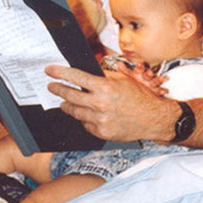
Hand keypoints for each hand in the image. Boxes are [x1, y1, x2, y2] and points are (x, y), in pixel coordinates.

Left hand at [46, 64, 176, 141]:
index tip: (50, 71)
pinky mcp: (102, 132)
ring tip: (64, 102)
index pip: (76, 77)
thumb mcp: (123, 81)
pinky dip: (84, 118)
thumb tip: (86, 73)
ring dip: (67, 105)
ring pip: (75, 112)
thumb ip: (104, 76)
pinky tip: (85, 114)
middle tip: (52, 87)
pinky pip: (86, 124)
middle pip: (70, 96)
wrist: (153, 119)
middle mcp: (100, 104)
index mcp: (105, 88)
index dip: (60, 73)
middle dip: (58, 90)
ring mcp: (100, 120)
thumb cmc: (141, 97)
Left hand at [116, 61, 167, 96]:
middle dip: (149, 74)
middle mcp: (146, 78)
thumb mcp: (129, 76)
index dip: (140, 67)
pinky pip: (160, 91)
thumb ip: (124, 71)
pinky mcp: (156, 91)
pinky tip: (165, 91)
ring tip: (164, 78)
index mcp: (139, 73)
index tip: (140, 64)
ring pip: (156, 81)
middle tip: (150, 73)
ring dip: (159, 80)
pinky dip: (163, 90)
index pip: (139, 69)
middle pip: (148, 75)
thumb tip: (119, 63)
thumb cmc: (135, 82)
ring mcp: (152, 84)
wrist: (141, 90)